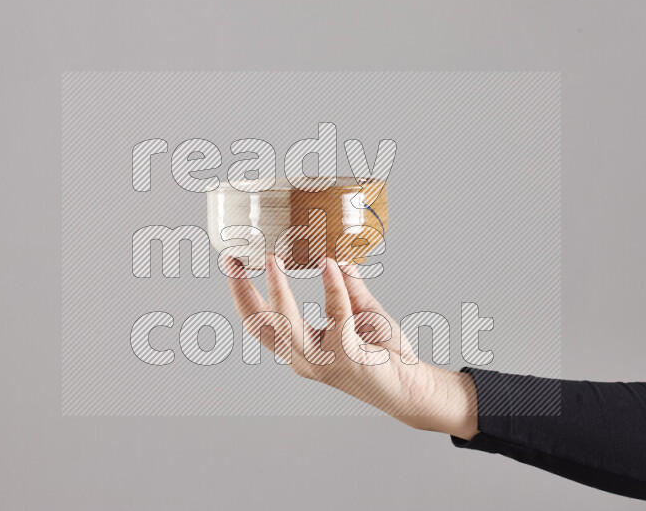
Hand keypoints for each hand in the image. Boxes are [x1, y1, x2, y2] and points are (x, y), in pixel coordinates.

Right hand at [224, 255, 478, 439]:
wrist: (414, 386)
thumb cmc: (385, 355)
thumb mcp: (362, 312)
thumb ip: (348, 288)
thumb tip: (337, 258)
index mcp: (301, 347)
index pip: (260, 322)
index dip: (241, 294)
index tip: (232, 263)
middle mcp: (304, 358)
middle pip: (261, 326)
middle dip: (242, 292)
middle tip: (233, 260)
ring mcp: (323, 361)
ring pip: (287, 324)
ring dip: (278, 290)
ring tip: (273, 260)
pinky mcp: (347, 357)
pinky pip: (336, 315)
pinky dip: (333, 288)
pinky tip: (330, 265)